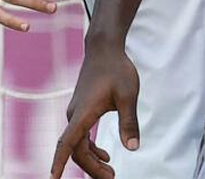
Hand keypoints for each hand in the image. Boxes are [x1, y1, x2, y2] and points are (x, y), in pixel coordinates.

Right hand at [51, 40, 139, 178]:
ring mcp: (76, 113)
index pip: (67, 145)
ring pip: (78, 144)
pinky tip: (104, 155)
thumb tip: (133, 148)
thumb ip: (129, 122)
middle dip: (91, 168)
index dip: (59, 163)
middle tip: (111, 178)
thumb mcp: (128, 96)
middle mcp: (74, 115)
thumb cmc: (117, 70)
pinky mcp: (81, 110)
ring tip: (109, 171)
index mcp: (83, 114)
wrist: (105, 50)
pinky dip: (90, 148)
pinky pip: (80, 136)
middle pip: (76, 150)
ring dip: (91, 160)